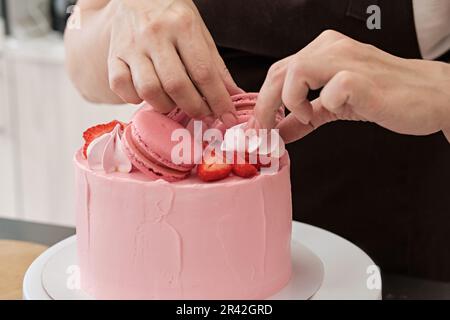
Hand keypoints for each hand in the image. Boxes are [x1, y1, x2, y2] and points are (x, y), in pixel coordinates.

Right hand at [107, 0, 241, 124]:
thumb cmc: (172, 15)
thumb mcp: (200, 32)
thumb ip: (216, 65)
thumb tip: (234, 94)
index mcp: (182, 25)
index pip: (204, 72)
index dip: (218, 100)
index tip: (227, 117)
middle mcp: (154, 34)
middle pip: (176, 85)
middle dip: (194, 108)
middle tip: (202, 113)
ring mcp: (131, 46)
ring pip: (149, 90)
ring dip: (166, 106)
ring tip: (175, 103)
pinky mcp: (113, 55)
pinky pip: (121, 87)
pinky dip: (136, 98)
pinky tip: (149, 94)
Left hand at [252, 30, 449, 142]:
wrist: (430, 97)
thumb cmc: (386, 95)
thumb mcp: (335, 107)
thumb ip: (306, 117)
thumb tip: (280, 132)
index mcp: (324, 51)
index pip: (279, 71)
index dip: (263, 100)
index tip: (259, 126)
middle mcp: (332, 49)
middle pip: (279, 71)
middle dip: (265, 105)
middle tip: (264, 130)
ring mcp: (347, 60)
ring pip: (295, 71)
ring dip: (287, 101)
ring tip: (300, 117)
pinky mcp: (361, 78)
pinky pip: (328, 90)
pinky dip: (318, 106)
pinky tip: (324, 114)